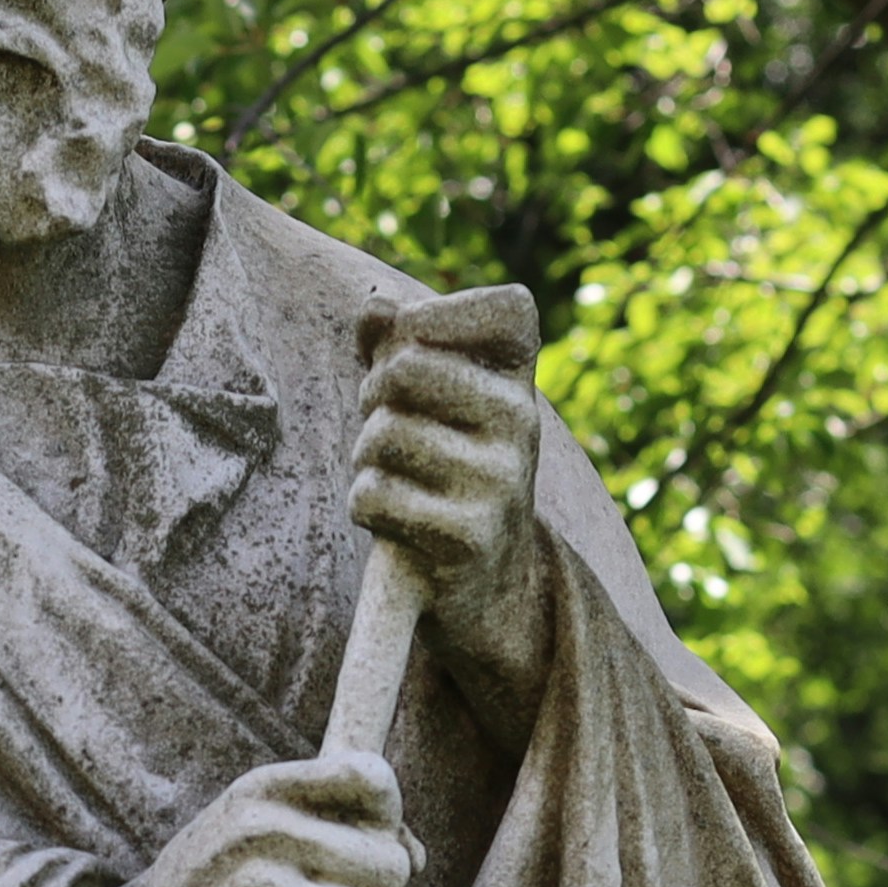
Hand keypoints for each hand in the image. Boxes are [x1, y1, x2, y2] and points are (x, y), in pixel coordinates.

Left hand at [352, 288, 565, 705]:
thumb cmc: (441, 469)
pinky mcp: (468, 537)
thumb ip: (397, 340)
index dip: (440, 314)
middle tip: (387, 429)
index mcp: (520, 383)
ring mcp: (500, 481)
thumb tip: (376, 304)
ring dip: (364, 460)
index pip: (508, 308)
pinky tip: (393, 521)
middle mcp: (523, 424)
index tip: (413, 344)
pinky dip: (364, 505)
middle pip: (404, 368)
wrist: (484, 583)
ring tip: (394, 479)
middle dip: (373, 397)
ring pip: (381, 435)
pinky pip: (373, 493)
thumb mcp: (430, 400)